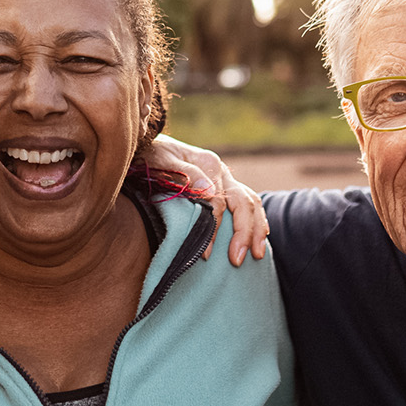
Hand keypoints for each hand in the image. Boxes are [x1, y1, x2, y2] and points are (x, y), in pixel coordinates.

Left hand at [144, 136, 268, 265]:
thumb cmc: (150, 155)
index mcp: (209, 164)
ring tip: (257, 255)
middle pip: (243, 203)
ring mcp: (225, 179)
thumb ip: (185, 174)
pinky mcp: (223, 186)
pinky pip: (248, 202)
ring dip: (257, 229)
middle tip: (237, 260)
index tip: (206, 254)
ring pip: (252, 203)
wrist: (146, 145)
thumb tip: (210, 192)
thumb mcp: (161, 161)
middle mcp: (221, 171)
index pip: (219, 203)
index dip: (214, 229)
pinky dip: (257, 220)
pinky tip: (258, 238)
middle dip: (244, 233)